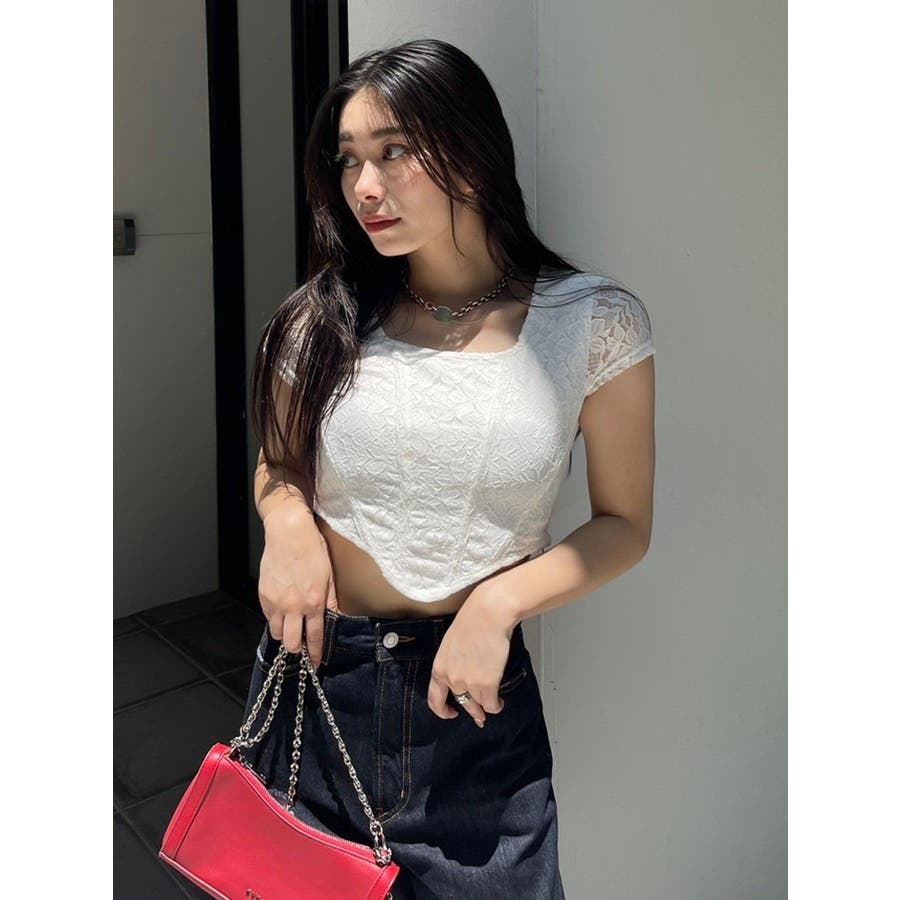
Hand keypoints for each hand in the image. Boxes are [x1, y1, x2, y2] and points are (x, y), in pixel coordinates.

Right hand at [258, 507, 339, 669]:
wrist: (289, 532)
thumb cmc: (313, 550)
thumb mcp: (329, 576)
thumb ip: (332, 601)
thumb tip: (337, 618)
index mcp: (314, 603)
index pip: (315, 639)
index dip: (316, 655)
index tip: (316, 664)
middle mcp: (293, 606)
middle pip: (292, 644)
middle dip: (298, 649)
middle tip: (303, 645)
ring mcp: (276, 601)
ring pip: (277, 633)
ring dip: (285, 634)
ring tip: (292, 626)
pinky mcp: (263, 595)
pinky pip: (268, 617)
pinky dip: (275, 619)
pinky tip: (283, 611)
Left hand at [427, 590, 518, 728]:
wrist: (488, 615)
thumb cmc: (472, 623)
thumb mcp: (451, 645)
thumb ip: (453, 664)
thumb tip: (462, 677)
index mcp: (439, 668)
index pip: (435, 699)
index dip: (442, 711)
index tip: (451, 714)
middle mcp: (451, 679)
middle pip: (462, 704)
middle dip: (472, 712)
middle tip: (479, 716)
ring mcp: (469, 683)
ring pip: (479, 705)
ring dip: (487, 707)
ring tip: (494, 704)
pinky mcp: (487, 684)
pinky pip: (492, 704)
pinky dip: (497, 706)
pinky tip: (500, 702)